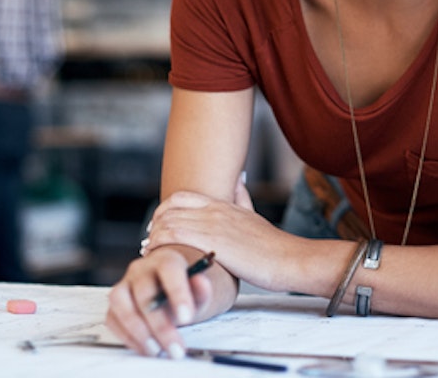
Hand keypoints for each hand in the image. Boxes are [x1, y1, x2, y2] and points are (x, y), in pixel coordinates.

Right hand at [106, 245, 220, 357]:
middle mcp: (141, 269)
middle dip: (160, 325)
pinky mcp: (114, 304)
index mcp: (165, 260)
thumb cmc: (182, 293)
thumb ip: (201, 289)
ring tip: (156, 350)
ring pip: (121, 302)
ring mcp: (124, 285)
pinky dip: (127, 337)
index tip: (186, 317)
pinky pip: (113, 319)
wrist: (167, 293)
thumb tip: (201, 282)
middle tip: (175, 347)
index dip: (177, 292)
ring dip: (138, 331)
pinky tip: (145, 347)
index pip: (168, 268)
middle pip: (144, 292)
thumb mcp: (198, 292)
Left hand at [145, 186, 293, 292]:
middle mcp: (214, 210)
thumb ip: (242, 197)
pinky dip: (159, 244)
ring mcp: (213, 224)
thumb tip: (238, 179)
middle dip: (155, 223)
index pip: (181, 197)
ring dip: (153, 235)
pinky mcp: (212, 242)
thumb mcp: (253, 214)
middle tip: (150, 240)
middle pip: (170, 208)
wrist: (288, 258)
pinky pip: (175, 235)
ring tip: (150, 250)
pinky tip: (157, 256)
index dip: (164, 209)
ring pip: (168, 221)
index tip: (159, 224)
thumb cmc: (272, 244)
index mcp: (222, 204)